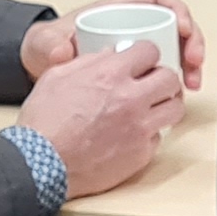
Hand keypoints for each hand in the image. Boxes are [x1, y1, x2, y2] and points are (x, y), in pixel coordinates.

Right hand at [16, 44, 183, 200]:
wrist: (41, 164)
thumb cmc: (44, 122)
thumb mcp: (57, 77)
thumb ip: (88, 62)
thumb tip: (109, 55)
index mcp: (110, 75)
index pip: (150, 51)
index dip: (146, 55)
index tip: (142, 62)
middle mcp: (131, 99)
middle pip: (170, 78)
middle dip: (162, 77)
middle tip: (152, 83)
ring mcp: (140, 128)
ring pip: (175, 108)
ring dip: (165, 104)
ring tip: (152, 106)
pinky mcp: (141, 153)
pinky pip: (159, 136)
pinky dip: (150, 132)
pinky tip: (134, 132)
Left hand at [18, 0, 205, 93]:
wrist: (44, 71)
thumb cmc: (48, 48)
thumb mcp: (44, 43)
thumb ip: (49, 44)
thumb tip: (62, 49)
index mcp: (119, 10)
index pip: (159, 1)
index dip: (177, 11)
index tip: (183, 29)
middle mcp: (134, 26)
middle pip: (177, 26)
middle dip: (193, 43)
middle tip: (194, 64)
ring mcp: (139, 49)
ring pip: (177, 50)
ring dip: (191, 65)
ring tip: (192, 85)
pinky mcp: (140, 71)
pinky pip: (167, 71)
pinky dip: (177, 82)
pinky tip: (179, 96)